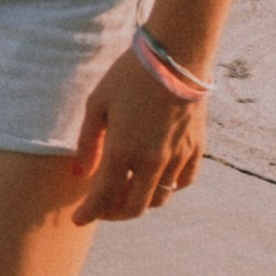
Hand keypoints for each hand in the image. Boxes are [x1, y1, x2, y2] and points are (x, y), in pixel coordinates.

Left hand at [66, 45, 206, 224]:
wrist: (176, 56)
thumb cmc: (129, 75)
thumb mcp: (98, 104)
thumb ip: (87, 144)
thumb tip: (79, 175)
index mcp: (123, 151)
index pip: (103, 198)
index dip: (89, 213)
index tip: (78, 219)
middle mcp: (152, 161)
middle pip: (134, 208)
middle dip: (114, 214)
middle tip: (102, 209)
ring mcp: (177, 156)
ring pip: (160, 199)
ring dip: (140, 202)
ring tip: (126, 192)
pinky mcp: (196, 148)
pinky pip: (183, 182)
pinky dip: (168, 188)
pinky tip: (157, 179)